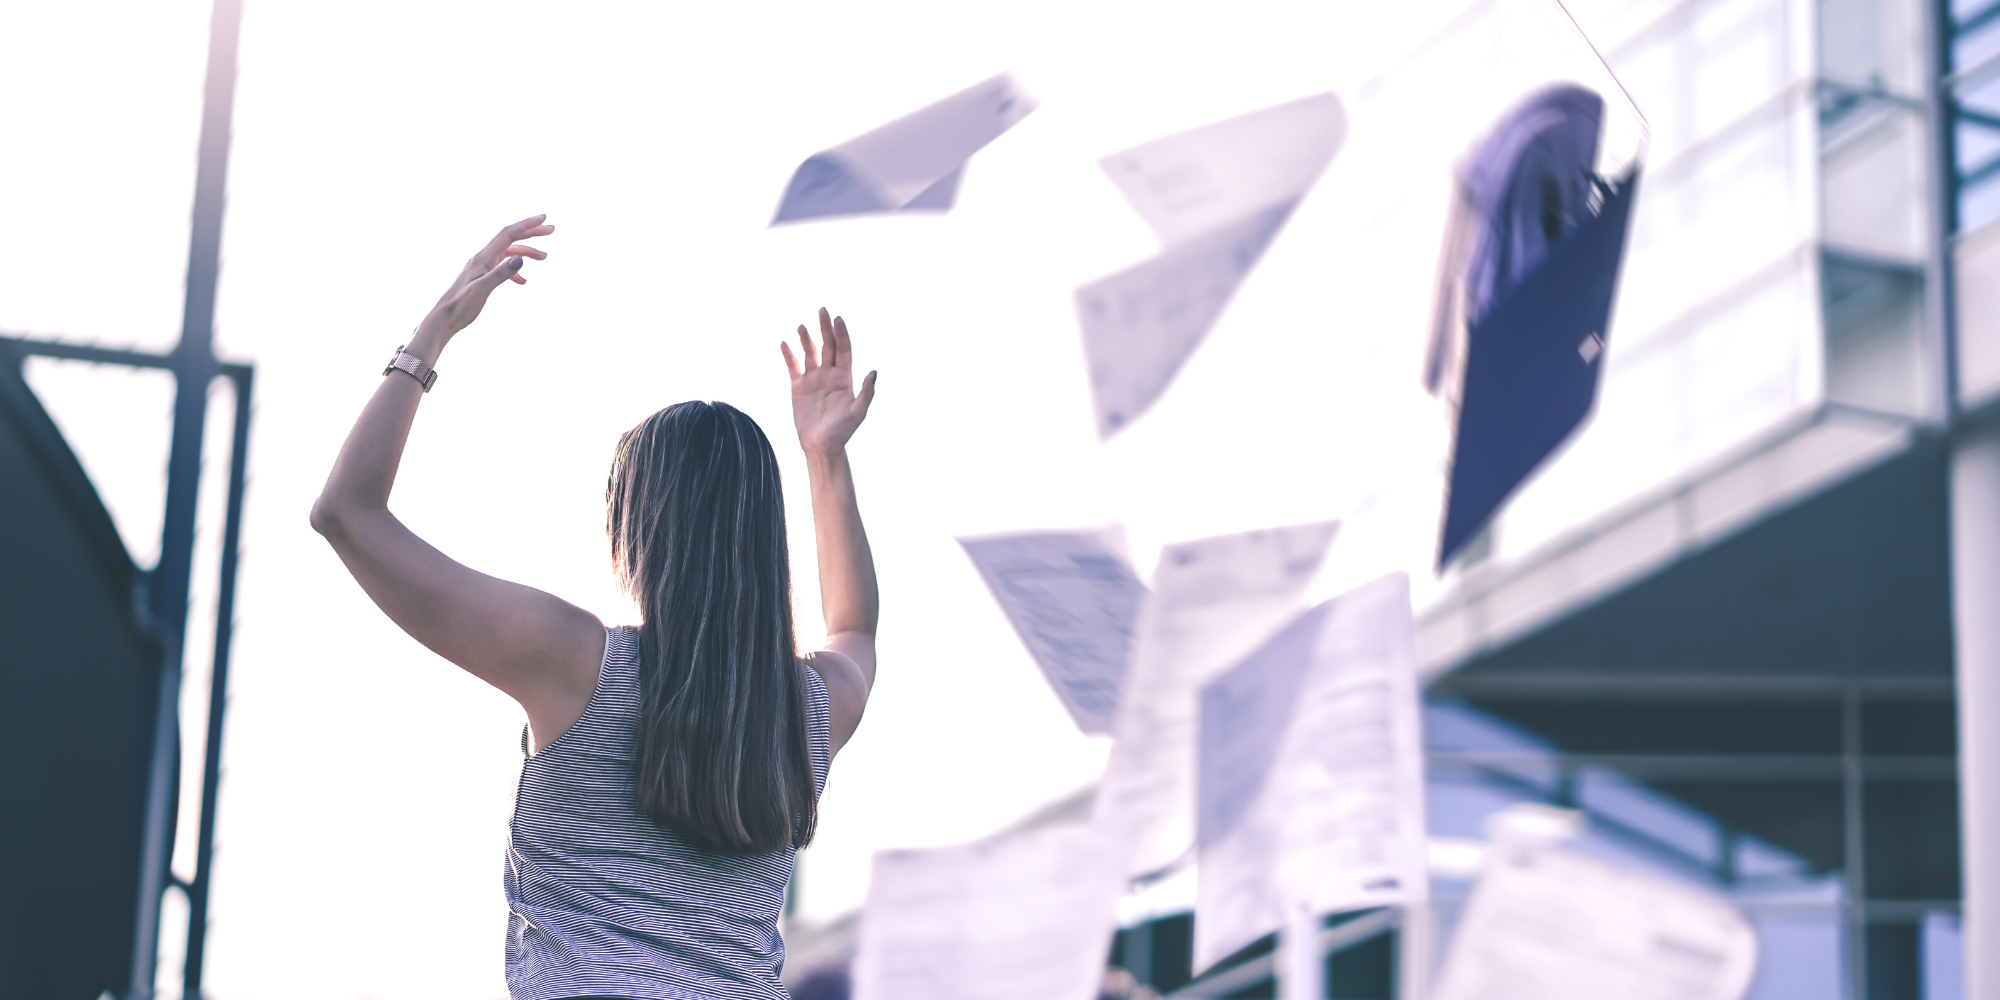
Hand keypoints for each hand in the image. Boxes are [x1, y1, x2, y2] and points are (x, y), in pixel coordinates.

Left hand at [423, 215, 552, 338]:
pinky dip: (515, 270)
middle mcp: (482, 257)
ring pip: (508, 252)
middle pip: (510, 238)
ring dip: (526, 252)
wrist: (444, 318)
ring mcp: (481, 266)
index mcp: (483, 257)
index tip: (544, 218)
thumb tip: (520, 259)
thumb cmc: (461, 306)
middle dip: (531, 232)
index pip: (508, 234)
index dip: (526, 224)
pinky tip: (523, 281)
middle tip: (551, 230)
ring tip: (544, 257)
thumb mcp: (482, 290)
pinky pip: (502, 266)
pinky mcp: (482, 276)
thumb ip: (501, 274)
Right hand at [782, 307, 876, 455]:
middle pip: (827, 345)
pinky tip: (784, 343)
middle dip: (825, 327)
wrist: (821, 446)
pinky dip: (788, 355)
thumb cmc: (843, 432)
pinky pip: (792, 367)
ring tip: (801, 325)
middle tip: (822, 309)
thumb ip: (866, 392)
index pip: (843, 349)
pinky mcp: (798, 387)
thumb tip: (874, 371)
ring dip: (806, 339)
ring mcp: (813, 380)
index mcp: (845, 377)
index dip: (841, 333)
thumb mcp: (858, 413)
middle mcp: (829, 375)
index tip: (838, 318)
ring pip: (809, 353)